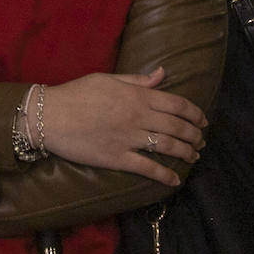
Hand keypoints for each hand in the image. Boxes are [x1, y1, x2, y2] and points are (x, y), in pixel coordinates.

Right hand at [42, 68, 206, 186]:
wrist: (51, 115)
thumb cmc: (77, 93)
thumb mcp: (108, 79)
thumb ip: (137, 80)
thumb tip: (162, 74)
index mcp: (137, 95)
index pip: (177, 104)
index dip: (195, 113)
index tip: (203, 121)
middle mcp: (138, 116)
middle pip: (177, 127)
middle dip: (194, 136)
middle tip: (201, 142)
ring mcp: (129, 138)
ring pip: (167, 146)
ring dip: (186, 153)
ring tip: (194, 157)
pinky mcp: (117, 158)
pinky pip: (147, 168)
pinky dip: (164, 175)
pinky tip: (175, 180)